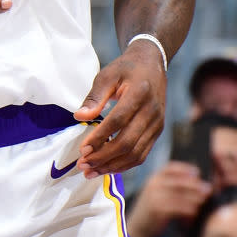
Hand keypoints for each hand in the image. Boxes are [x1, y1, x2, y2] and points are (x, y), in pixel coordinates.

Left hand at [74, 39, 166, 177]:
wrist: (152, 64)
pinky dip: (124, 165)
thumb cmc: (126, 69)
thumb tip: (79, 117)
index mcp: (139, 93)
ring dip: (112, 166)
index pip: (118, 121)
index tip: (83, 149)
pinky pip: (142, 154)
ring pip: (136, 153)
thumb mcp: (107, 75)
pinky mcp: (157, 131)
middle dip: (103, 157)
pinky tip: (107, 167)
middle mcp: (151, 111)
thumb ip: (94, 97)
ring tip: (91, 171)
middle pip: (127, 142)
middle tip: (83, 165)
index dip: (100, 137)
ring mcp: (157, 124)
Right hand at [126, 162, 211, 236]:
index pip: (170, 168)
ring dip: (194, 197)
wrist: (137, 228)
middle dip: (195, 184)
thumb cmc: (152, 212)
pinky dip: (187, 209)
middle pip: (178, 181)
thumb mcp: (157, 195)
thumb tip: (194, 184)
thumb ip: (171, 189)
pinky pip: (176, 207)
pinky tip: (194, 212)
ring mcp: (154, 196)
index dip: (185, 169)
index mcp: (153, 178)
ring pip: (179, 194)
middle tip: (208, 189)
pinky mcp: (157, 209)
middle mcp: (153, 184)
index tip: (198, 172)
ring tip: (204, 200)